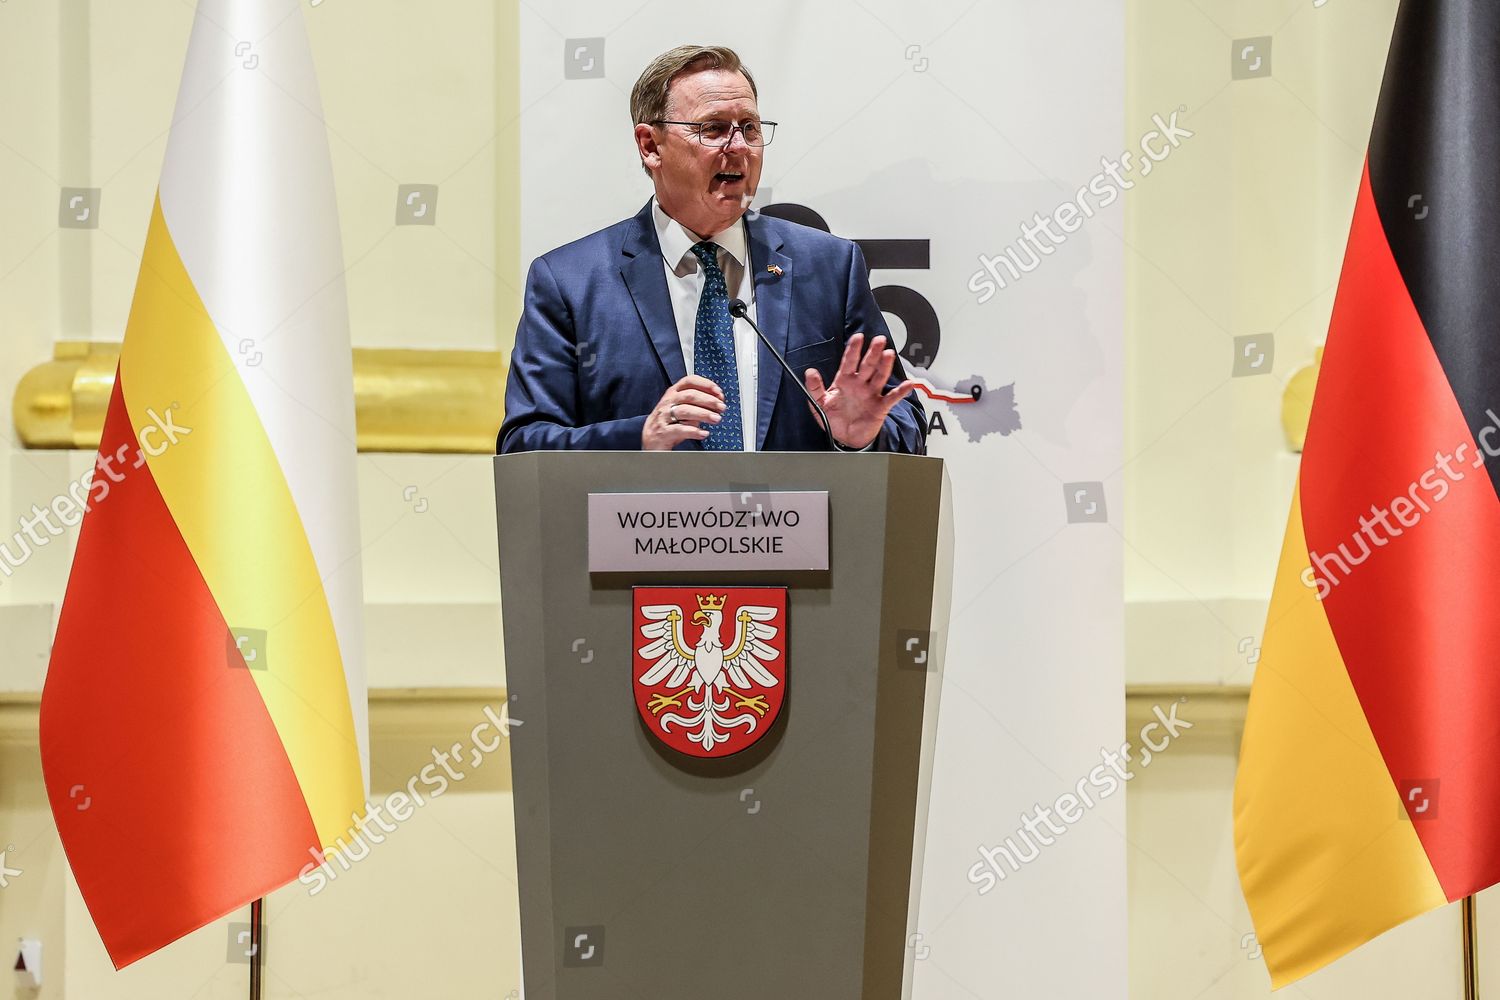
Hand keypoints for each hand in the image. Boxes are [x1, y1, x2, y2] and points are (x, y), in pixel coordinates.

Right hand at [642, 375, 726, 450]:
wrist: (649, 439)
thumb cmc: (668, 422)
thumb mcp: (680, 408)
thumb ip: (697, 404)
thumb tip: (717, 402)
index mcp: (673, 393)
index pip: (689, 381)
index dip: (705, 384)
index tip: (718, 392)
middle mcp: (668, 402)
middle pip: (690, 395)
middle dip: (709, 400)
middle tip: (722, 408)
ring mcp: (664, 417)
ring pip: (685, 411)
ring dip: (704, 414)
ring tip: (716, 419)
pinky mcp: (663, 432)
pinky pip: (680, 429)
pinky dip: (694, 431)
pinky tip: (704, 433)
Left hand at [803, 334, 916, 449]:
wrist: (846, 438)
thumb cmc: (834, 419)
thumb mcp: (820, 403)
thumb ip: (815, 387)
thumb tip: (809, 372)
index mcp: (845, 381)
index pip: (849, 361)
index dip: (853, 349)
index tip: (857, 338)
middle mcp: (860, 385)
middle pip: (868, 365)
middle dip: (873, 352)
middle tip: (879, 340)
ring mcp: (871, 394)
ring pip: (879, 376)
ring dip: (885, 365)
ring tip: (889, 354)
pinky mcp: (880, 407)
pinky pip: (892, 398)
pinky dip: (900, 391)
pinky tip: (908, 384)